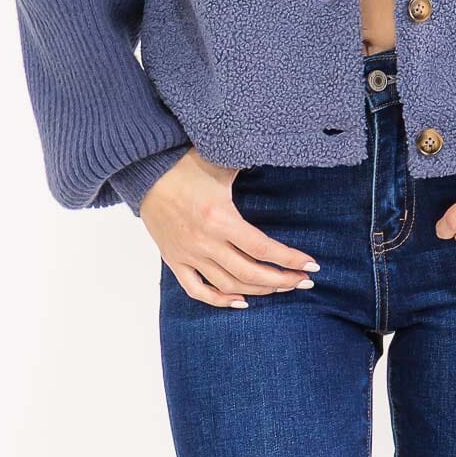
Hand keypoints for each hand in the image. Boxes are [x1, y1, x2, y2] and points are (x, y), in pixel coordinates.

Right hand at [139, 149, 320, 307]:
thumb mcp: (222, 163)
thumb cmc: (186, 164)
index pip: (263, 248)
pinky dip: (219, 301)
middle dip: (281, 280)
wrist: (144, 173)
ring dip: (258, 291)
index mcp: (220, 218)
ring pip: (228, 286)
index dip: (290, 260)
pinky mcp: (174, 261)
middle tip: (303, 282)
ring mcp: (189, 254)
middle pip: (250, 274)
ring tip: (281, 288)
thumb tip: (279, 154)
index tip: (311, 266)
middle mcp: (205, 242)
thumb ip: (250, 165)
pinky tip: (241, 303)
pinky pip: (197, 291)